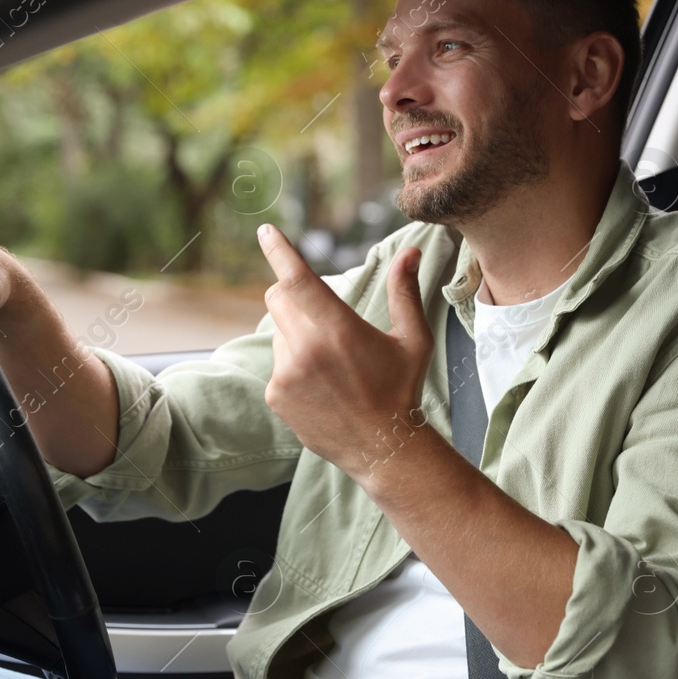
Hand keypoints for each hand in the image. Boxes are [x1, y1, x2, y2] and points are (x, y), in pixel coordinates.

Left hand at [256, 224, 433, 481]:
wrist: (382, 447)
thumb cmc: (401, 389)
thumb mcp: (412, 339)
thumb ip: (404, 292)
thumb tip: (409, 253)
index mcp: (339, 329)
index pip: (299, 278)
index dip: (279, 251)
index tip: (265, 231)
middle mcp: (306, 348)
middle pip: (278, 298)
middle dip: (291, 295)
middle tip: (320, 315)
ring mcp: (286, 373)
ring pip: (278, 332)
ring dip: (296, 335)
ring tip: (330, 364)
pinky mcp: (275, 394)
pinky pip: (276, 363)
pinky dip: (292, 365)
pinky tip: (320, 385)